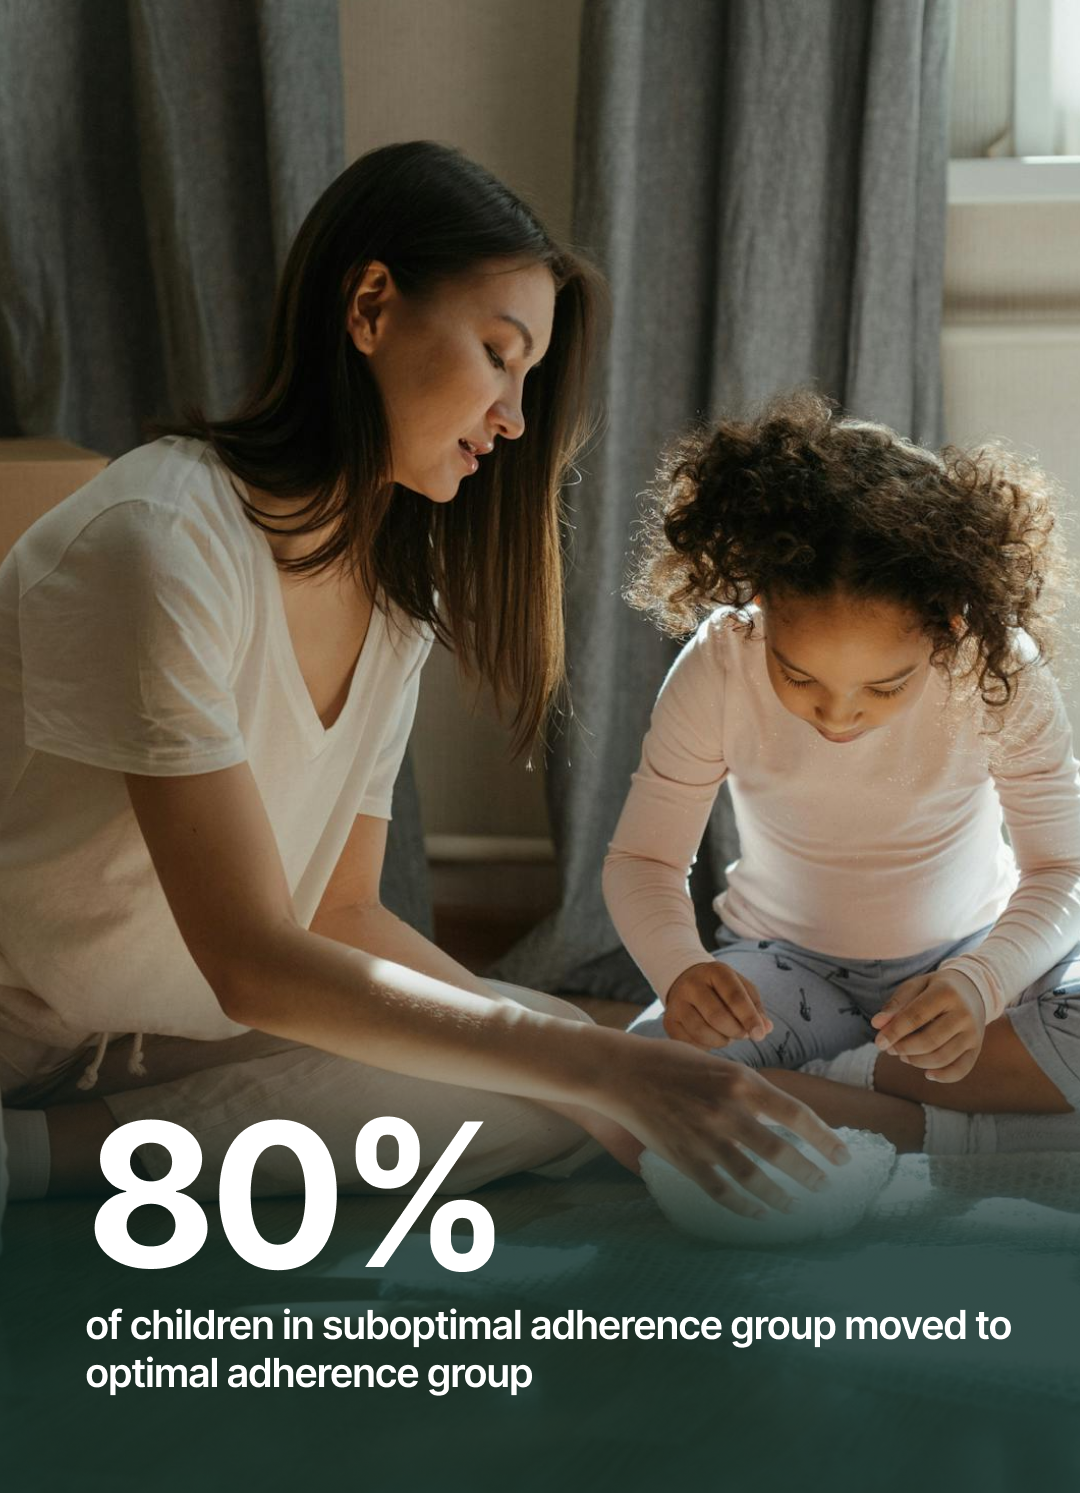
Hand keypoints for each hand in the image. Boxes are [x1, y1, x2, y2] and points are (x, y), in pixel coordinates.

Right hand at [602, 1036, 849, 1218]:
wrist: (621, 1072)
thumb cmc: (671, 1062)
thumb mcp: (719, 1064)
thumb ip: (749, 1090)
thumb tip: (782, 1116)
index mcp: (742, 1081)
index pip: (798, 1115)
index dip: (825, 1140)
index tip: (842, 1158)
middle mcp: (729, 1111)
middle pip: (782, 1153)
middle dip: (810, 1175)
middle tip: (824, 1187)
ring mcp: (706, 1138)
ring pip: (755, 1179)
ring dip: (780, 1197)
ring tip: (794, 1207)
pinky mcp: (685, 1159)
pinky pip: (722, 1192)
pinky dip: (743, 1208)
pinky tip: (757, 1214)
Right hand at [664, 961, 772, 1048]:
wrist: (687, 982)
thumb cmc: (722, 989)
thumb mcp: (741, 988)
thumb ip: (755, 1007)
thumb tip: (765, 1029)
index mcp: (715, 971)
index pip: (734, 996)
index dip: (749, 1018)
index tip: (759, 1034)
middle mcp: (692, 984)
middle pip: (717, 1017)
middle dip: (736, 1031)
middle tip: (743, 1034)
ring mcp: (677, 1003)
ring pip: (702, 1032)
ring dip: (722, 1040)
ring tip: (727, 1035)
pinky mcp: (669, 1021)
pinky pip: (690, 1043)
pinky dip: (706, 1046)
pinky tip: (711, 1037)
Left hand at [870, 969, 985, 1081]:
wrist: (971, 990)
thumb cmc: (934, 989)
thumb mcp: (915, 987)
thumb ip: (895, 1004)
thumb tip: (877, 1024)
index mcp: (946, 992)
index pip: (916, 1016)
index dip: (894, 1032)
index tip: (878, 1043)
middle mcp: (964, 1013)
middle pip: (929, 1040)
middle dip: (904, 1048)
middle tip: (890, 1049)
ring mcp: (973, 1032)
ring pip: (942, 1057)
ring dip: (917, 1062)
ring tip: (904, 1055)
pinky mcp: (977, 1047)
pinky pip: (961, 1070)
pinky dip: (943, 1077)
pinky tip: (927, 1074)